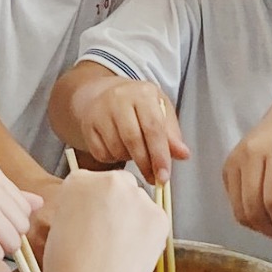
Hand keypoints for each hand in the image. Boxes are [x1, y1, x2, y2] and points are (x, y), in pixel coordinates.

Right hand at [41, 169, 167, 271]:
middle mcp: (109, 180)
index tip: (92, 223)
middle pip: (119, 187)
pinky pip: (155, 222)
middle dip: (117, 207)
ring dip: (134, 221)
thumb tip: (94, 218)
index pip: (93, 184)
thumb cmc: (67, 268)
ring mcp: (137, 196)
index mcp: (79, 180)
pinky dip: (149, 237)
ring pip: (139, 205)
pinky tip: (132, 255)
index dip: (94, 207)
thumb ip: (79, 212)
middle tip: (109, 236)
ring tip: (119, 251)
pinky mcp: (158, 215)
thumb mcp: (58, 227)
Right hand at [71, 78, 189, 184]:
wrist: (102, 94)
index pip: (153, 127)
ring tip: (135, 153)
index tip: (164, 176)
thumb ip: (172, 134)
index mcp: (143, 93)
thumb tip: (183, 155)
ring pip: (116, 148)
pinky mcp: (88, 125)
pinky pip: (101, 153)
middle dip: (146, 164)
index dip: (160, 155)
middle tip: (154, 178)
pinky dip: (113, 158)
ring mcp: (100, 112)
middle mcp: (119, 99)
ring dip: (129, 159)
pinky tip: (118, 149)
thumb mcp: (160, 111)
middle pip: (133, 139)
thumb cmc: (137, 104)